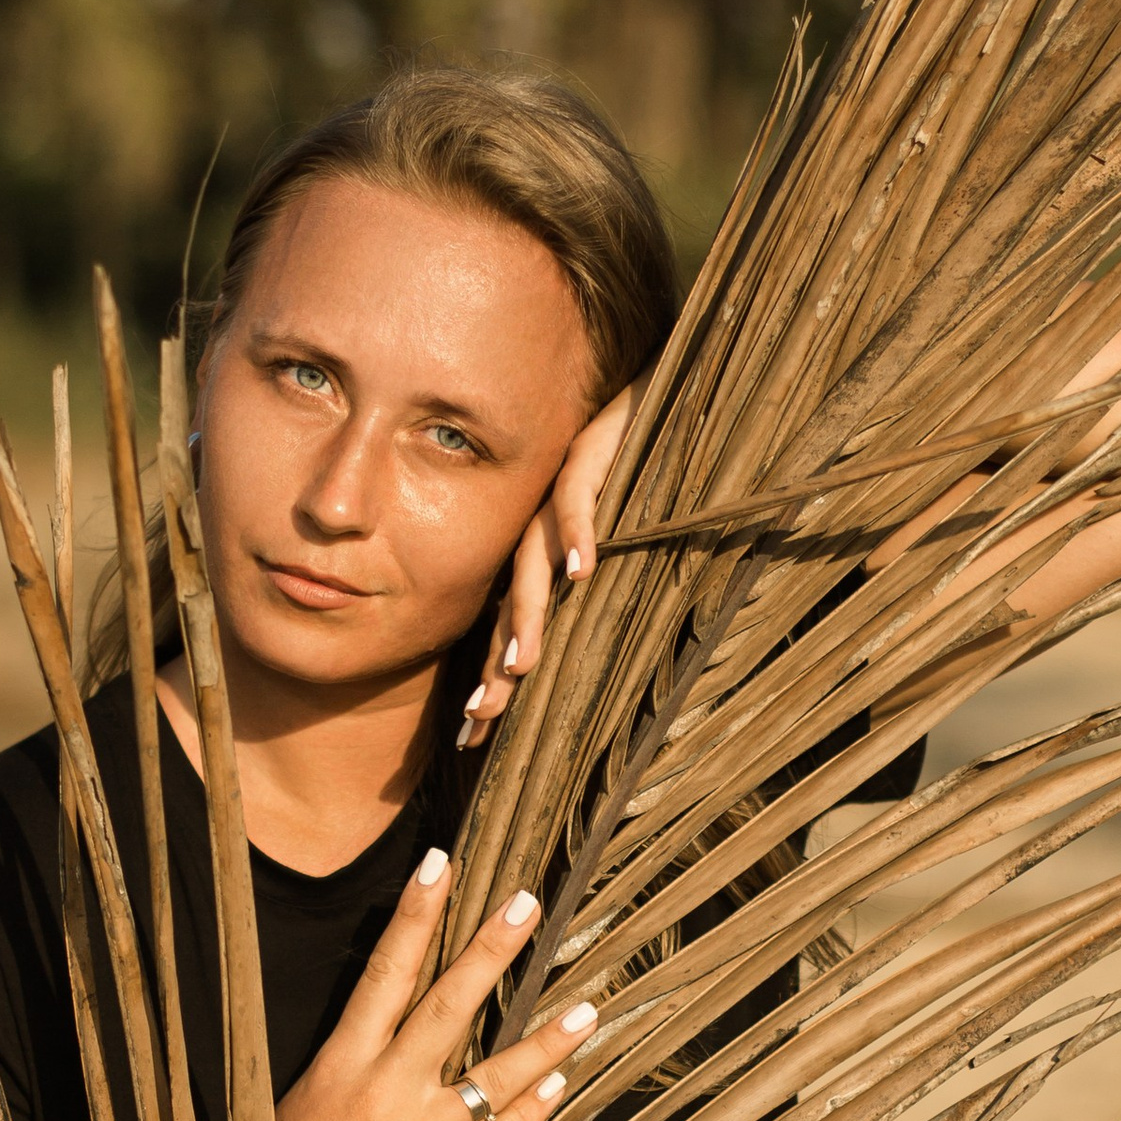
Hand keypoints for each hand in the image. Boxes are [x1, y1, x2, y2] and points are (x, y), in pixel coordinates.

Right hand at [270, 854, 596, 1120]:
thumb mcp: (296, 1106)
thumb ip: (348, 1069)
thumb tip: (387, 1033)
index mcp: (339, 1063)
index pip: (383, 972)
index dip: (413, 915)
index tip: (439, 862)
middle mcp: (381, 1089)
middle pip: (445, 1005)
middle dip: (488, 951)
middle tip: (526, 902)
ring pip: (491, 1078)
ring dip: (544, 1041)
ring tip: (588, 1008)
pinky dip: (531, 1113)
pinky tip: (561, 1085)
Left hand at [457, 384, 633, 753]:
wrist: (645, 383)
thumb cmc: (636, 464)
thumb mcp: (613, 535)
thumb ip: (599, 582)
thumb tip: (605, 653)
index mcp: (538, 551)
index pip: (509, 622)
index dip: (492, 678)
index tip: (474, 737)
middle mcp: (536, 528)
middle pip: (509, 604)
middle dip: (495, 666)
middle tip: (480, 718)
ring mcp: (554, 492)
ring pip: (532, 560)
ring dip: (530, 613)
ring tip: (522, 664)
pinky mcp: (584, 453)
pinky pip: (576, 498)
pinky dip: (579, 533)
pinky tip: (581, 571)